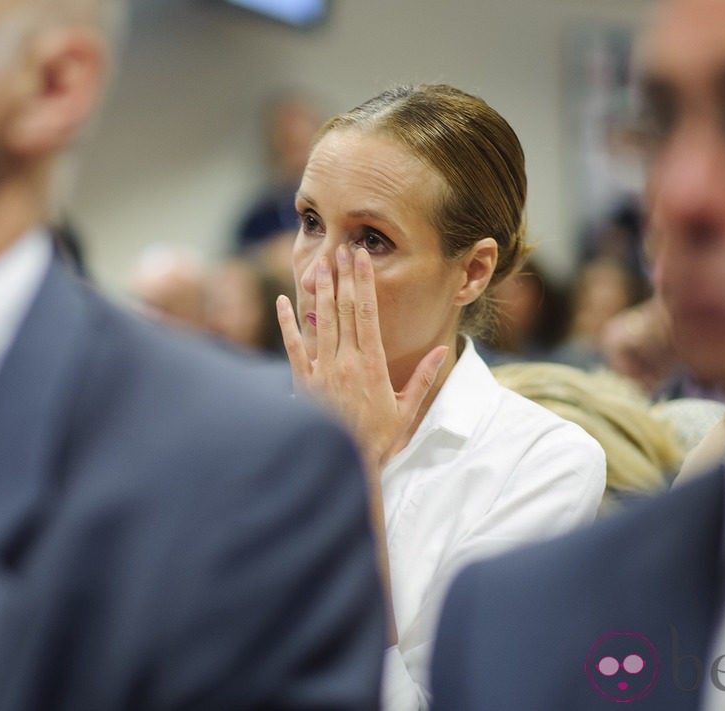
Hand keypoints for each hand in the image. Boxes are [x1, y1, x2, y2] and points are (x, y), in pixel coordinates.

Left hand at [276, 245, 447, 474]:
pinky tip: (284, 301)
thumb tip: (440, 350)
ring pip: (320, 322)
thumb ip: (423, 378)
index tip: (362, 258)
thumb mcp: (406, 409)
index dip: (364, 282)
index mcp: (372, 364)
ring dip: (321, 291)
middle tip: (342, 249)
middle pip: (344, 309)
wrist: (346, 463)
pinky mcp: (302, 381)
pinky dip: (287, 323)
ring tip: (321, 265)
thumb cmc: (379, 438)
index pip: (368, 313)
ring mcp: (321, 370)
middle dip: (343, 277)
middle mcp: (345, 362)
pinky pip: (293, 346)